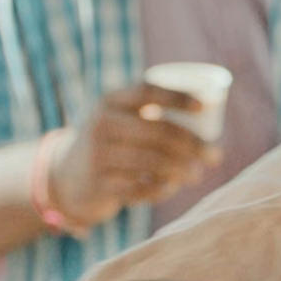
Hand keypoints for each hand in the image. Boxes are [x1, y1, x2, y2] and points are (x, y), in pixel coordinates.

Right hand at [43, 82, 222, 228]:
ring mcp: (98, 155)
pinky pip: (141, 187)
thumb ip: (151, 114)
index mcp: (110, 101)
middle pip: (158, 131)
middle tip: (215, 155)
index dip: (178, 97)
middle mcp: (102, 124)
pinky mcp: (98, 185)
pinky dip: (162, 189)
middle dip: (193, 145)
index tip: (204, 107)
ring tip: (197, 175)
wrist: (65, 177)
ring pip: (152, 161)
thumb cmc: (110, 145)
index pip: (147, 91)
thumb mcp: (120, 120)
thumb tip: (209, 115)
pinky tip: (171, 188)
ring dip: (182, 170)